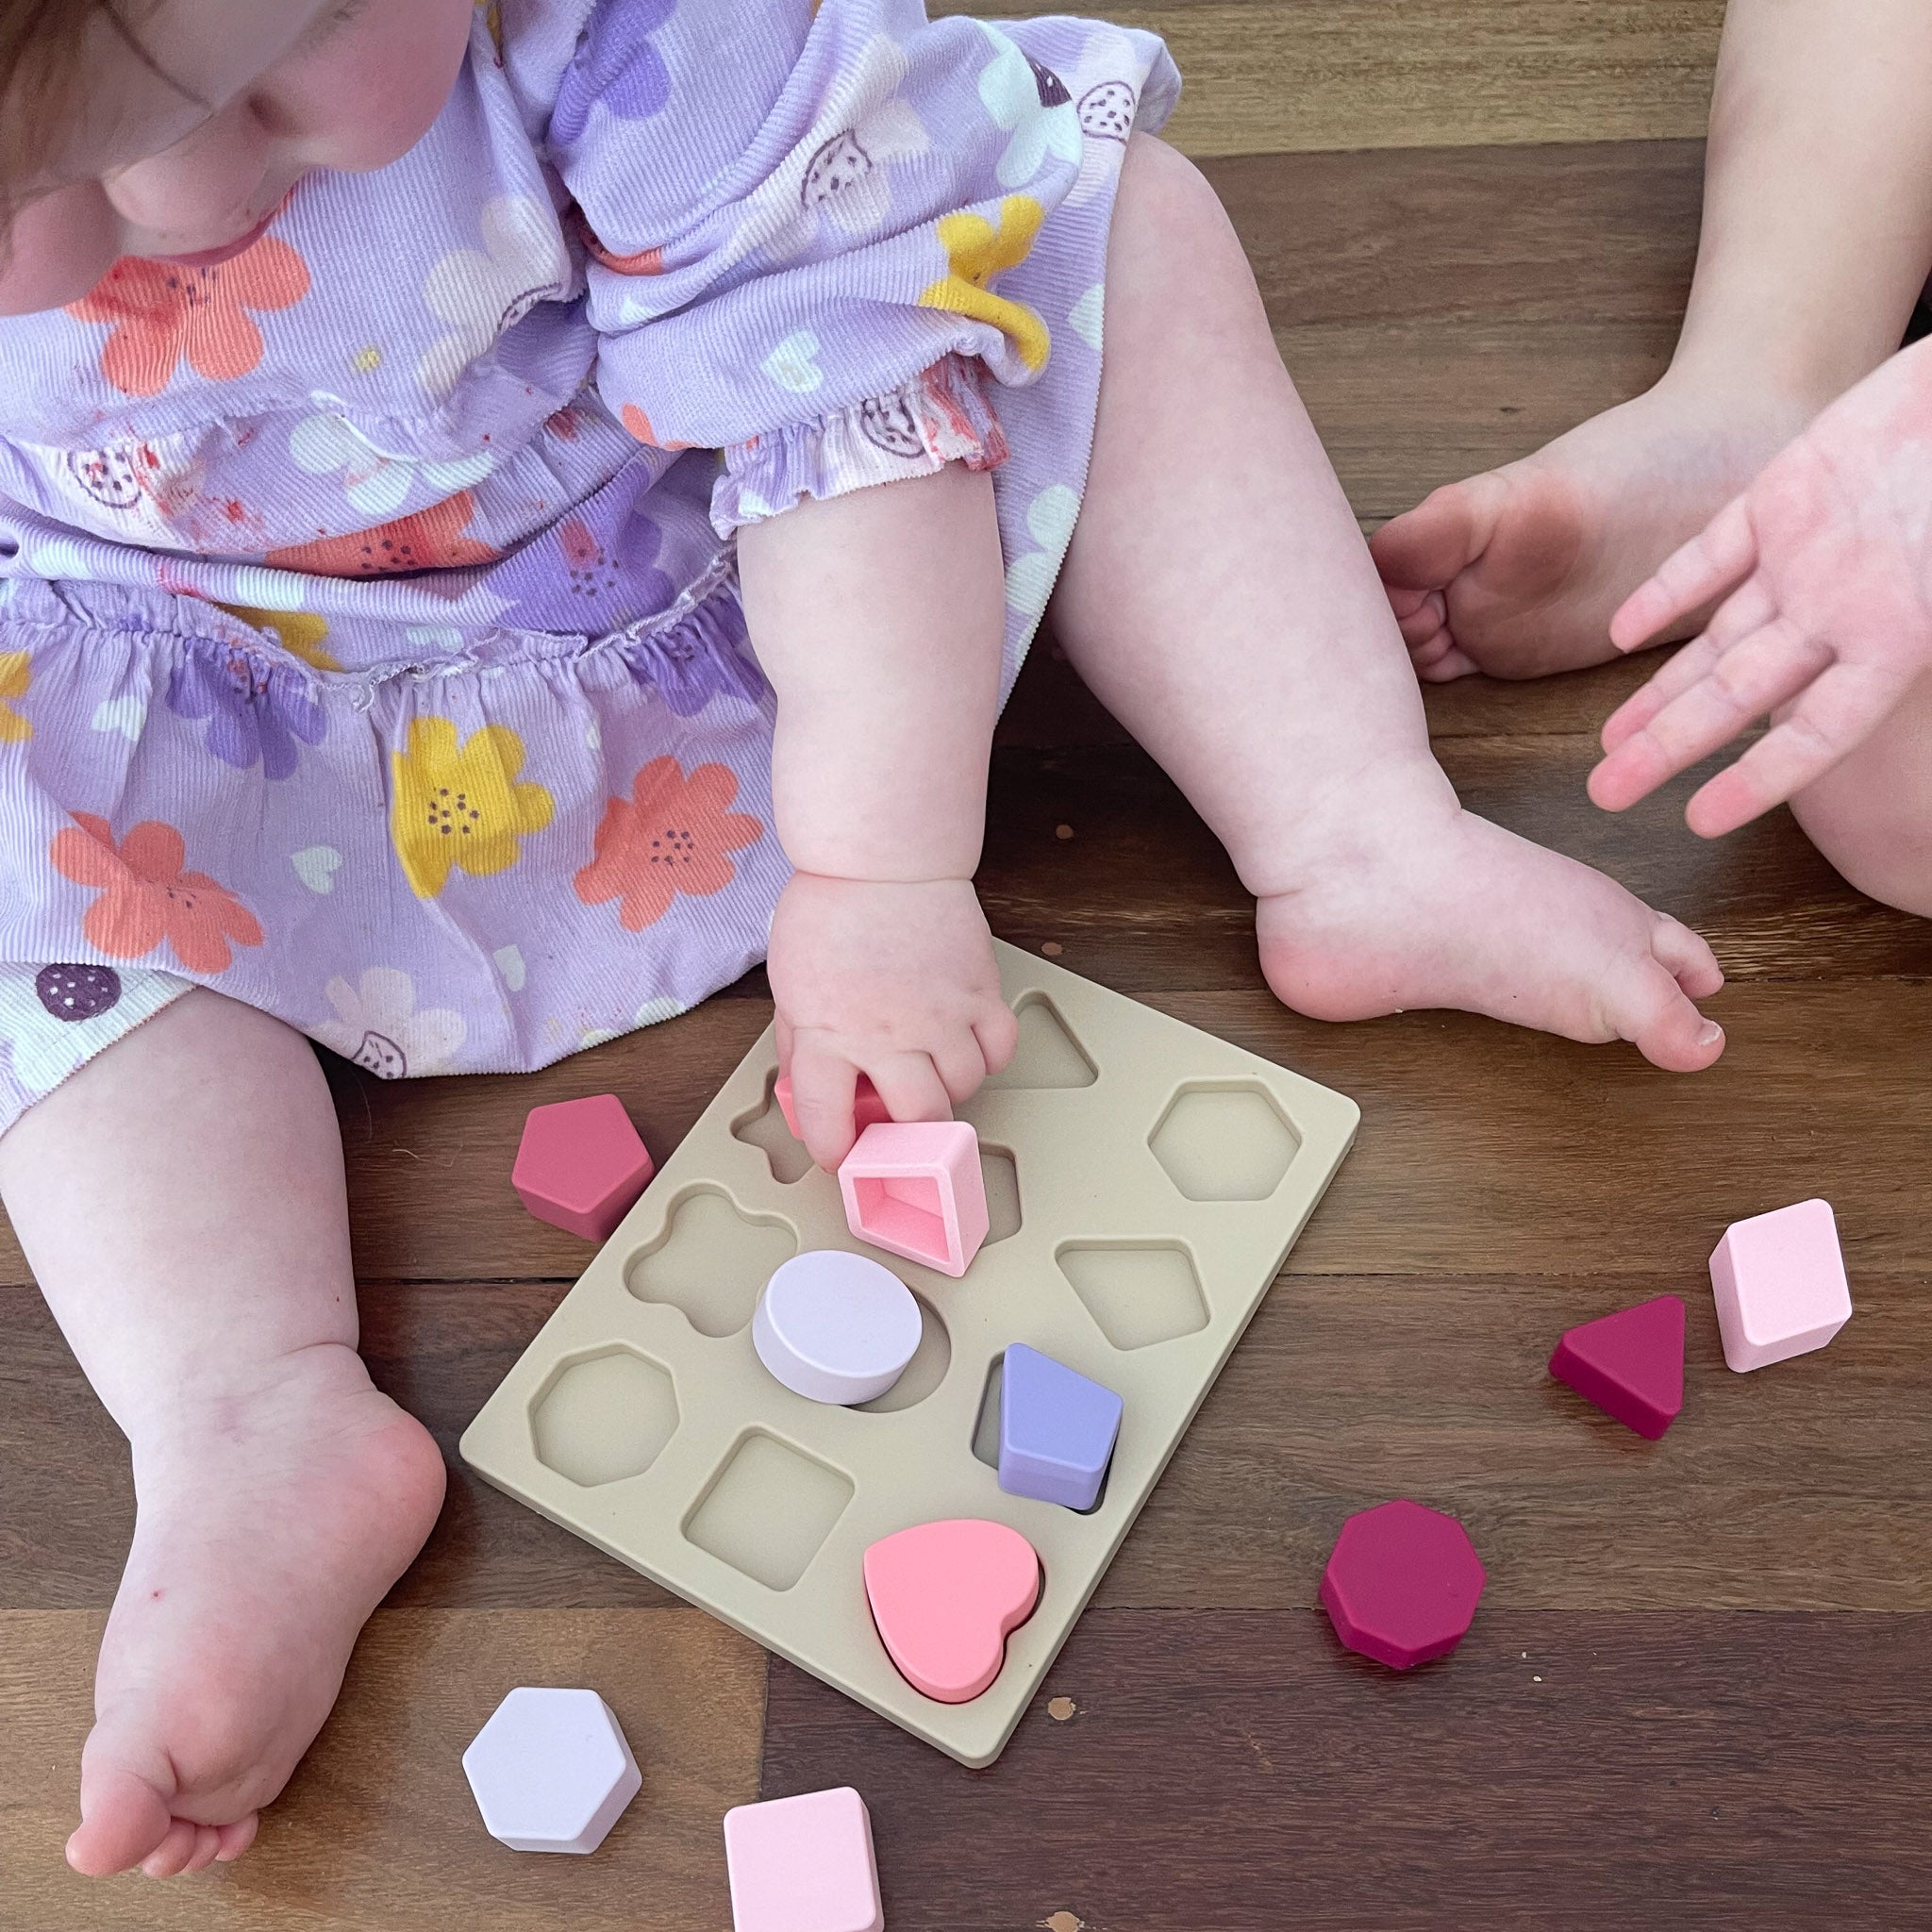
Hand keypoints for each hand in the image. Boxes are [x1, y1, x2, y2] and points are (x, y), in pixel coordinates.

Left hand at [767, 872, 1017, 1168]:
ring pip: (963, 1086)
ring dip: (948, 1087)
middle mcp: (886, 1034)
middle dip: (910, 1128)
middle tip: (902, 1117)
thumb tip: (802, 1081)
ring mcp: (939, 1014)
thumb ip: (798, 1038)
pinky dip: (986, 1055)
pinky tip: (965, 1042)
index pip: (829, 1119)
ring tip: (931, 1067)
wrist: (880, 861)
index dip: (835, 1148)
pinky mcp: (978, 991)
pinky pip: (999, 1048)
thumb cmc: (830, 911)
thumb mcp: (789, 982)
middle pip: (917, 1115)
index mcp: (828, 1034)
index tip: (841, 1153)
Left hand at [1589, 339, 1931, 835]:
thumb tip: (1903, 663)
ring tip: (1606, 743)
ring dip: (1658, 690)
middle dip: (1672, 746)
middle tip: (1607, 793)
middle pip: (1741, 695)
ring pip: (1716, 639)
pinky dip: (1666, 593)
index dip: (1763, 778)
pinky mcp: (1784, 495)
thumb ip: (1921, 628)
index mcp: (1900, 636)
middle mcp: (1844, 608)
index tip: (1699, 821)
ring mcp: (1809, 555)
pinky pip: (1712, 556)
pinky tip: (1619, 635)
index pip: (1822, 729)